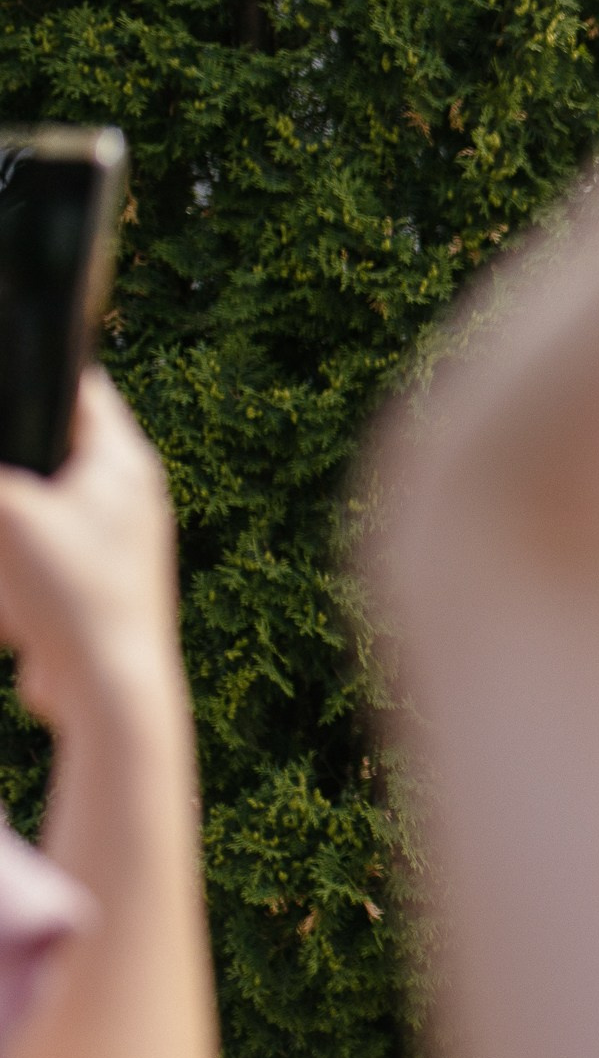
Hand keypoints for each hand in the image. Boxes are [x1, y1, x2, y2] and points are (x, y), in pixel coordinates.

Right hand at [0, 372, 185, 729]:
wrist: (107, 685)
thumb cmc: (73, 594)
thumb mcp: (7, 516)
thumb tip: (2, 489)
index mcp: (122, 462)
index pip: (81, 390)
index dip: (38, 376)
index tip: (5, 372)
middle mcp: (127, 494)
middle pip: (55, 447)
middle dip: (17, 455)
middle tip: (8, 490)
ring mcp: (114, 539)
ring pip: (41, 503)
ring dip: (11, 514)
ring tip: (10, 548)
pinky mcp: (92, 581)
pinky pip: (40, 552)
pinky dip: (13, 563)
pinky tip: (7, 587)